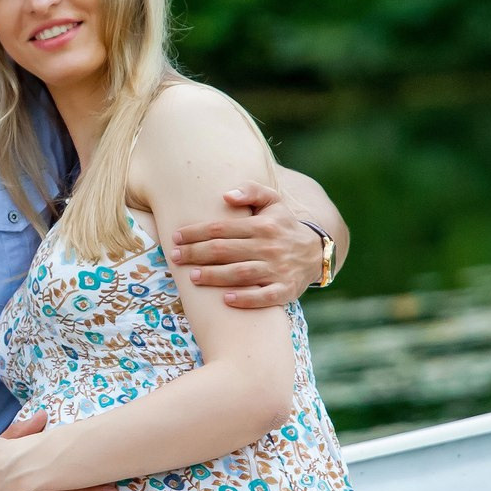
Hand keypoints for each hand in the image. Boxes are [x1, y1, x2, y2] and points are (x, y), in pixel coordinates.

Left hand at [166, 183, 326, 308]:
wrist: (316, 253)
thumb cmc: (284, 226)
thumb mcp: (273, 201)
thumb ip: (251, 191)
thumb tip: (226, 195)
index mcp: (262, 225)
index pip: (221, 228)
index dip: (195, 233)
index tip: (176, 237)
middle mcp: (269, 247)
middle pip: (225, 251)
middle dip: (196, 254)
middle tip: (175, 257)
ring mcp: (277, 270)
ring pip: (240, 274)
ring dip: (214, 276)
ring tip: (192, 277)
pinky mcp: (285, 290)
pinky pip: (264, 297)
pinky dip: (246, 299)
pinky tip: (226, 300)